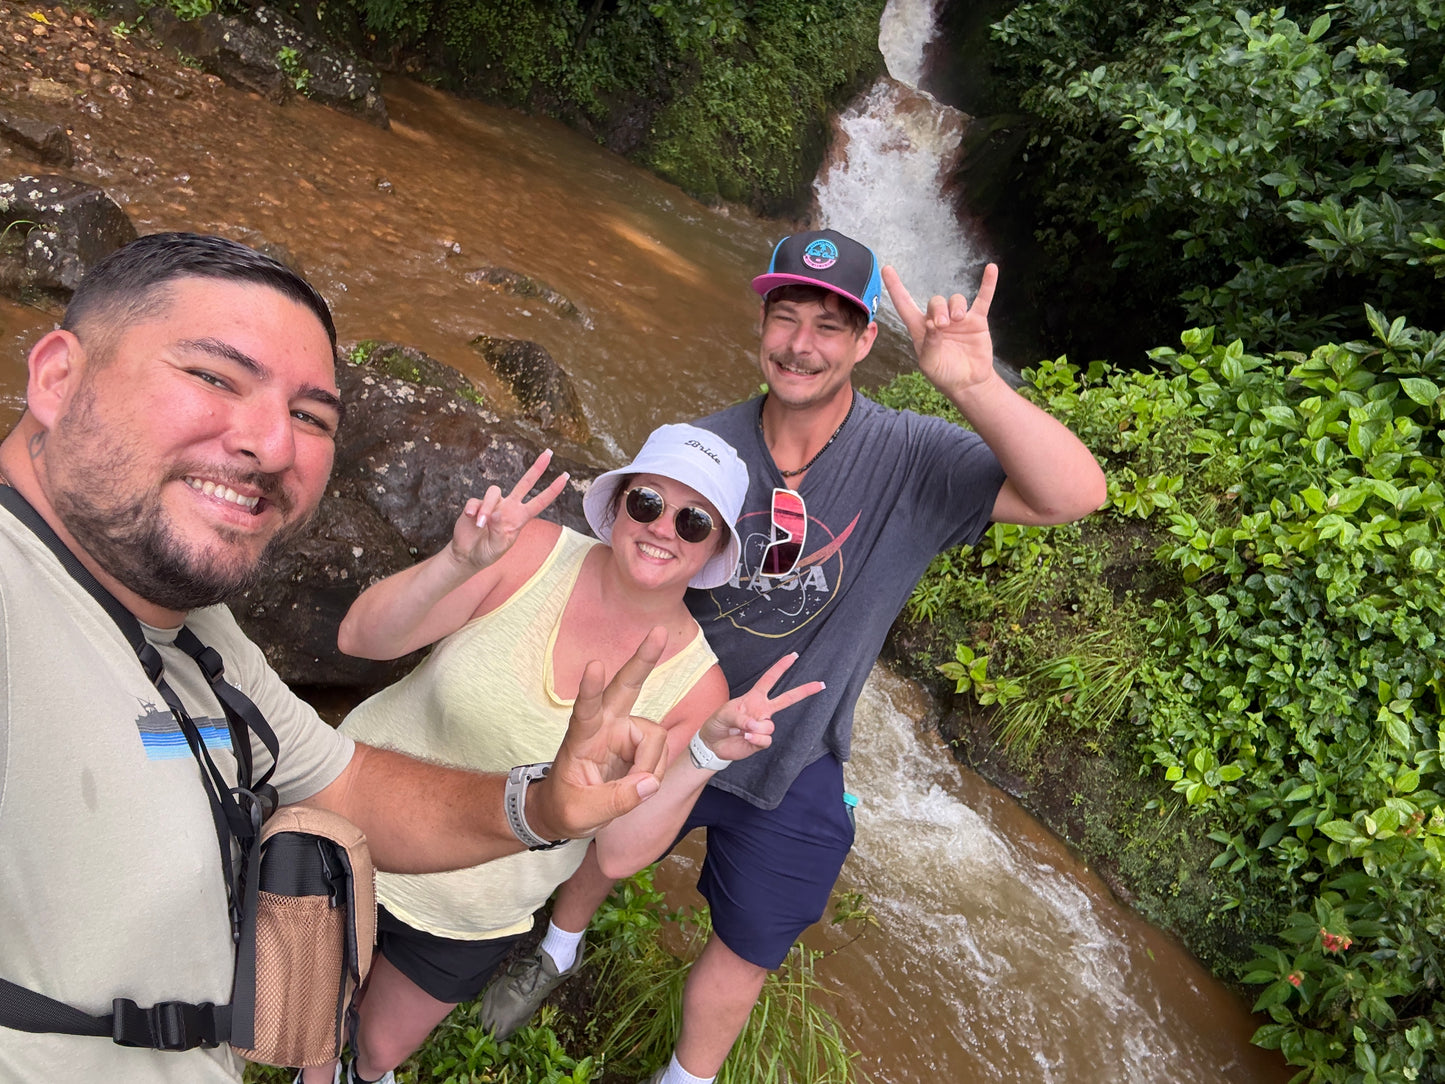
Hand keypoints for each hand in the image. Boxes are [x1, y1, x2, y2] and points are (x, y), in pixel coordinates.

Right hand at [449, 450, 568, 571]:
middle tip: (549, 453)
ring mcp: (492, 505)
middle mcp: (508, 507)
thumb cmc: (488, 552)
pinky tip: (471, 519)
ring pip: (493, 491)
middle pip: (525, 483)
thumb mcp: (498, 546)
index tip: (566, 477)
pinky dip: (473, 510)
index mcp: (519, 518)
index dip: (552, 490)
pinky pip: (475, 502)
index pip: (539, 502)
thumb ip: (499, 530)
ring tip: (481, 524)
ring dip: (487, 508)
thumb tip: (496, 513)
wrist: (468, 555)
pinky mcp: (475, 506)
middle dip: (537, 468)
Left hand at [527, 627, 671, 839]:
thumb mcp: (581, 814)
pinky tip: (639, 782)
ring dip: (651, 765)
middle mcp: (605, 725)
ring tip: (633, 789)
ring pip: (654, 737)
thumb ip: (616, 800)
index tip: (594, 666)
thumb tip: (649, 783)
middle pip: (626, 686)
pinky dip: (654, 771)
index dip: (590, 689)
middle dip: (643, 660)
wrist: (564, 811)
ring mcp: (623, 731)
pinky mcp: (637, 742)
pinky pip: (659, 751)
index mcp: (581, 737)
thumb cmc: (564, 807)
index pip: (585, 709)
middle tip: (658, 632)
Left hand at [697, 653, 822, 762]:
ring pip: (769, 725)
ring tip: (742, 730)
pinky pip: (766, 739)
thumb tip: (755, 725)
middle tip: (820, 684)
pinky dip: (755, 739)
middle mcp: (762, 710)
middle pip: (786, 699)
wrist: (713, 744)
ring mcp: (763, 726)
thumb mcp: (725, 713)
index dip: (780, 667)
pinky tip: (746, 738)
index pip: (769, 680)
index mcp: (754, 698)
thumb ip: (740, 716)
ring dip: (755, 728)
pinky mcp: (762, 741)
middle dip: (803, 691)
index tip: (793, 656)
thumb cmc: (718, 723)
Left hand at [883, 262, 999, 396]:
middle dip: (938, 310)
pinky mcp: (977, 321)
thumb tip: (932, 324)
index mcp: (921, 329)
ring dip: (956, 307)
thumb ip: (929, 344)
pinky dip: (988, 284)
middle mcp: (939, 320)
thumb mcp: (930, 363)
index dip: (895, 287)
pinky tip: (991, 269)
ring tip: (957, 319)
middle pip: (936, 302)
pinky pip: (983, 298)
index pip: (905, 304)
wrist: (968, 383)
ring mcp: (958, 319)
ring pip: (955, 300)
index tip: (886, 269)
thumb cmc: (944, 374)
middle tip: (943, 325)